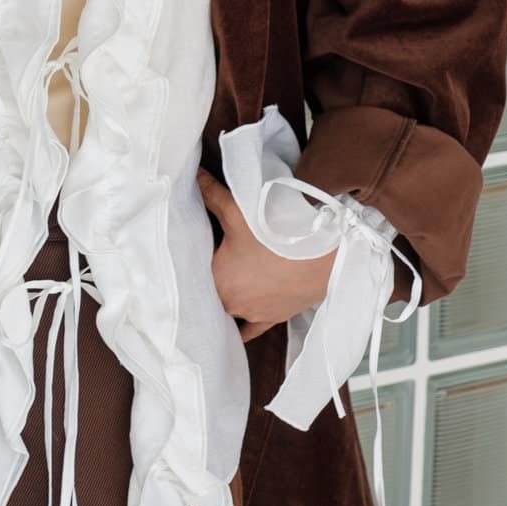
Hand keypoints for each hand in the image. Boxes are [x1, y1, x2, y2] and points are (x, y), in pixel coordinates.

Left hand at [197, 164, 335, 342]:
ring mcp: (252, 314)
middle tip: (200, 271)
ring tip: (218, 291)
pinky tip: (235, 326)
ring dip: (224, 302)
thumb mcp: (237, 210)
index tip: (183, 259)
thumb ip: (210, 194)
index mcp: (215, 282)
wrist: (323, 252)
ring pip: (229, 312)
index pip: (190, 278)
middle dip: (204, 285)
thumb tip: (193, 176)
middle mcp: (231, 304)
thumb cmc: (277, 233)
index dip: (187, 267)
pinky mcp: (273, 318)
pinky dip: (242, 326)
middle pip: (209, 296)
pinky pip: (251, 330)